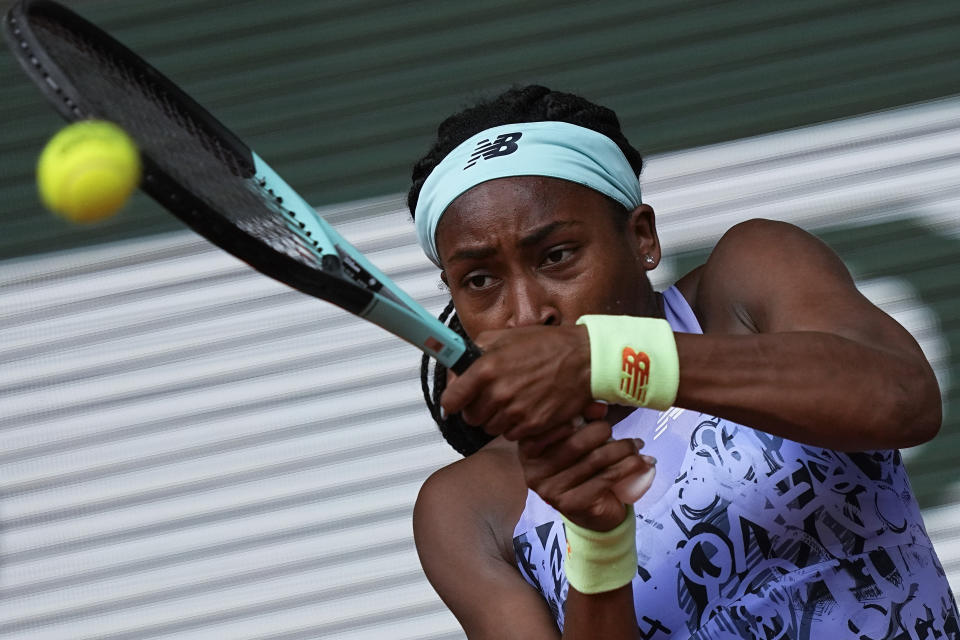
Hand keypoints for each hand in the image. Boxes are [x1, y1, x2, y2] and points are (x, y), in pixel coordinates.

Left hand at [441, 324, 592, 439]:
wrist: (584, 359)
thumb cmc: (546, 345)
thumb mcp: (506, 336)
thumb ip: (475, 350)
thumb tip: (457, 365)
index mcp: (486, 368)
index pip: (451, 399)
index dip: (452, 400)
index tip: (456, 400)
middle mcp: (499, 393)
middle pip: (471, 417)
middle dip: (477, 408)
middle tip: (490, 397)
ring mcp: (516, 412)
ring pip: (490, 428)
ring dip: (496, 418)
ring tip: (512, 401)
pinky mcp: (533, 425)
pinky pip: (511, 435)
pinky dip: (515, 426)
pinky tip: (526, 409)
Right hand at [518, 419, 655, 530]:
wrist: (593, 512)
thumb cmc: (582, 468)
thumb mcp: (578, 439)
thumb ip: (582, 420)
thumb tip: (600, 407)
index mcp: (529, 449)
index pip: (551, 425)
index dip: (577, 414)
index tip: (601, 411)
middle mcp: (534, 470)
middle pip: (575, 442)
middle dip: (603, 431)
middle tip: (617, 430)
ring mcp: (551, 490)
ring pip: (595, 460)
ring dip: (623, 448)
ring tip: (637, 444)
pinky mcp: (573, 504)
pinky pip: (607, 477)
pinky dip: (630, 466)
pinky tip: (643, 461)